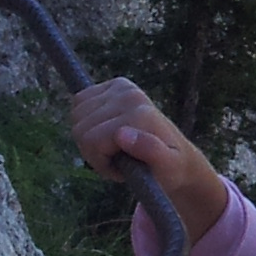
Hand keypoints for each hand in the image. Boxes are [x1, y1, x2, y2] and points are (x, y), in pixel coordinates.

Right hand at [68, 78, 230, 248]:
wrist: (179, 158)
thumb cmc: (171, 169)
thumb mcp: (167, 167)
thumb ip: (150, 151)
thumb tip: (121, 134)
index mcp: (140, 114)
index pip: (91, 141)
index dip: (101, 162)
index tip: (123, 170)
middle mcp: (130, 95)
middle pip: (80, 130)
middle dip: (94, 152)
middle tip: (119, 159)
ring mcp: (122, 87)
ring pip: (76, 118)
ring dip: (89, 139)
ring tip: (115, 148)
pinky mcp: (116, 84)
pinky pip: (78, 102)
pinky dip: (86, 121)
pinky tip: (106, 132)